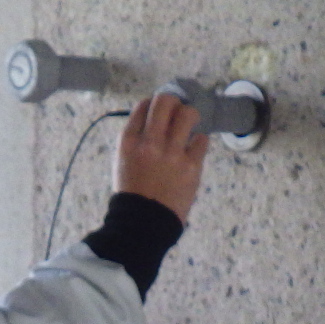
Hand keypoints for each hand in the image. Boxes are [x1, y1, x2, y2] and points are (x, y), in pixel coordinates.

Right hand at [116, 93, 207, 223]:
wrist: (144, 222)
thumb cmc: (132, 192)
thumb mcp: (122, 161)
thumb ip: (135, 139)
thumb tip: (153, 119)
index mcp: (129, 141)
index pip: (143, 106)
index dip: (153, 104)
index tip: (160, 110)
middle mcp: (150, 143)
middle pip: (165, 102)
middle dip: (173, 101)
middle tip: (177, 110)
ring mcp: (171, 154)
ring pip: (188, 114)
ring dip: (190, 115)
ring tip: (190, 124)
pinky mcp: (191, 166)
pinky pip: (202, 139)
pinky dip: (199, 141)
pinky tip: (193, 148)